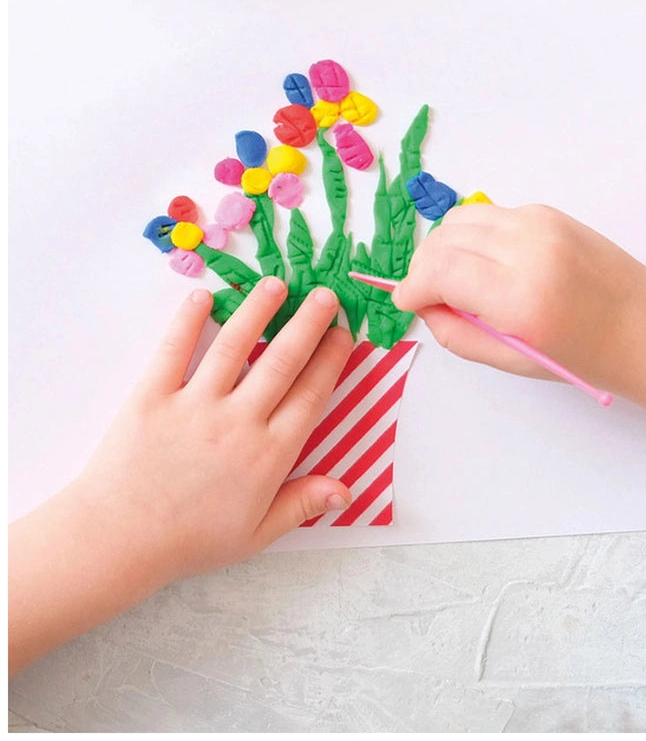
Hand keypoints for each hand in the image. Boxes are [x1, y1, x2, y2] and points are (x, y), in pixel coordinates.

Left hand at [73, 277, 354, 582]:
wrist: (117, 542)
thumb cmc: (190, 541)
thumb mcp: (256, 534)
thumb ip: (302, 504)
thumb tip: (346, 490)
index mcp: (269, 454)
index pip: (311, 395)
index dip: (331, 361)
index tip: (344, 335)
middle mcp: (238, 422)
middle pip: (283, 360)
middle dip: (308, 324)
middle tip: (325, 296)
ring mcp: (195, 405)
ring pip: (234, 346)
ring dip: (258, 311)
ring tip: (276, 284)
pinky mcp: (153, 397)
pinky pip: (175, 350)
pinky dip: (189, 321)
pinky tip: (203, 297)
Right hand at [392, 203, 645, 397]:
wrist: (645, 324)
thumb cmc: (585, 354)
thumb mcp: (512, 359)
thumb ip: (457, 333)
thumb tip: (422, 305)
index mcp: (521, 297)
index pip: (439, 271)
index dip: (412, 286)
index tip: (406, 302)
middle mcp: (529, 250)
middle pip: (444, 240)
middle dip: (424, 268)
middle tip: (428, 296)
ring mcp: (540, 224)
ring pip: (461, 219)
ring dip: (445, 248)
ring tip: (454, 280)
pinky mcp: (547, 212)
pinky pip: (489, 215)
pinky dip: (474, 236)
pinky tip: (487, 264)